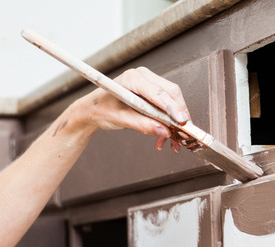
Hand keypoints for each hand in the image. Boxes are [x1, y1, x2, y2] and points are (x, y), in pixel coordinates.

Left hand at [72, 66, 190, 151]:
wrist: (92, 109)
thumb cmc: (101, 109)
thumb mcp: (119, 119)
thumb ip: (142, 124)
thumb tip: (164, 131)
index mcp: (133, 78)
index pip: (159, 92)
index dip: (172, 108)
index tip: (182, 121)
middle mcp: (144, 77)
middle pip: (171, 94)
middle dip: (179, 115)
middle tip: (183, 134)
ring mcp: (149, 83)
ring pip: (172, 100)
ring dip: (175, 121)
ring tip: (173, 142)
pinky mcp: (151, 92)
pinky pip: (166, 105)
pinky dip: (168, 121)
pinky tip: (164, 137)